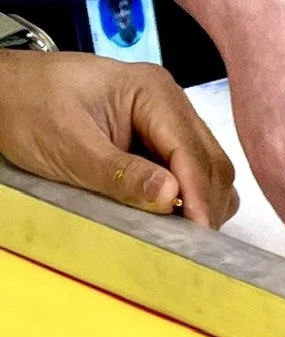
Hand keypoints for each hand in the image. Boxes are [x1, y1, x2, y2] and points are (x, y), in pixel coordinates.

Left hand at [0, 53, 236, 223]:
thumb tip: (171, 196)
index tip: (197, 237)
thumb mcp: (70, 147)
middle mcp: (170, 103)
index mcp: (153, 92)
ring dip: (202, 205)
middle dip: (206, 205)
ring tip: (181, 233)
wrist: (4, 93)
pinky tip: (172, 217)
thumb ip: (121, 173)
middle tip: (191, 244)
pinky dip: (191, 200)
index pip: (192, 152)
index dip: (199, 198)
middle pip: (212, 163)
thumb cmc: (29, 109)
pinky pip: (192, 174)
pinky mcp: (160, 141)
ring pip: (209, 172)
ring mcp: (168, 122)